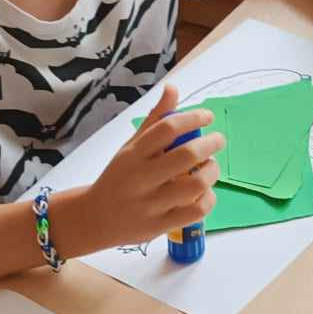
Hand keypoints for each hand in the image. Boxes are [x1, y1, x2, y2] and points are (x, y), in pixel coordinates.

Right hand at [73, 85, 222, 249]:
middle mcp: (141, 177)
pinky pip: (195, 211)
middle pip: (187, 155)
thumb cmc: (118, 177)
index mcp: (133, 154)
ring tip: (211, 166)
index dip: (193, 118)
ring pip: (196, 184)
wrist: (94, 218)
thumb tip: (173, 88)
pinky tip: (205, 192)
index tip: (208, 117)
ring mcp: (150, 203)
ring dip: (212, 171)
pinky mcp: (159, 225)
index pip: (168, 128)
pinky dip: (208, 198)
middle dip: (211, 144)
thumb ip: (154, 120)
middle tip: (218, 140)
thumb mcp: (130, 147)